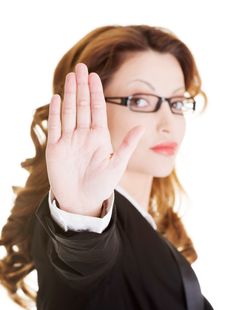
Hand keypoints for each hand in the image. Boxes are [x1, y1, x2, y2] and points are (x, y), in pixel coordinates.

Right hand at [45, 63, 144, 215]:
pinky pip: (55, 127)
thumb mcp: (117, 165)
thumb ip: (127, 145)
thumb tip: (143, 126)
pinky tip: (56, 98)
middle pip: (82, 106)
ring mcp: (68, 140)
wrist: (81, 201)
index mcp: (99, 137)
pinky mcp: (55, 149)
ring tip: (70, 76)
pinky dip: (55, 113)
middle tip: (81, 67)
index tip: (95, 76)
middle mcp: (83, 135)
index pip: (97, 109)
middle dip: (81, 86)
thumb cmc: (101, 185)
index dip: (95, 92)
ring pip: (69, 112)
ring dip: (69, 94)